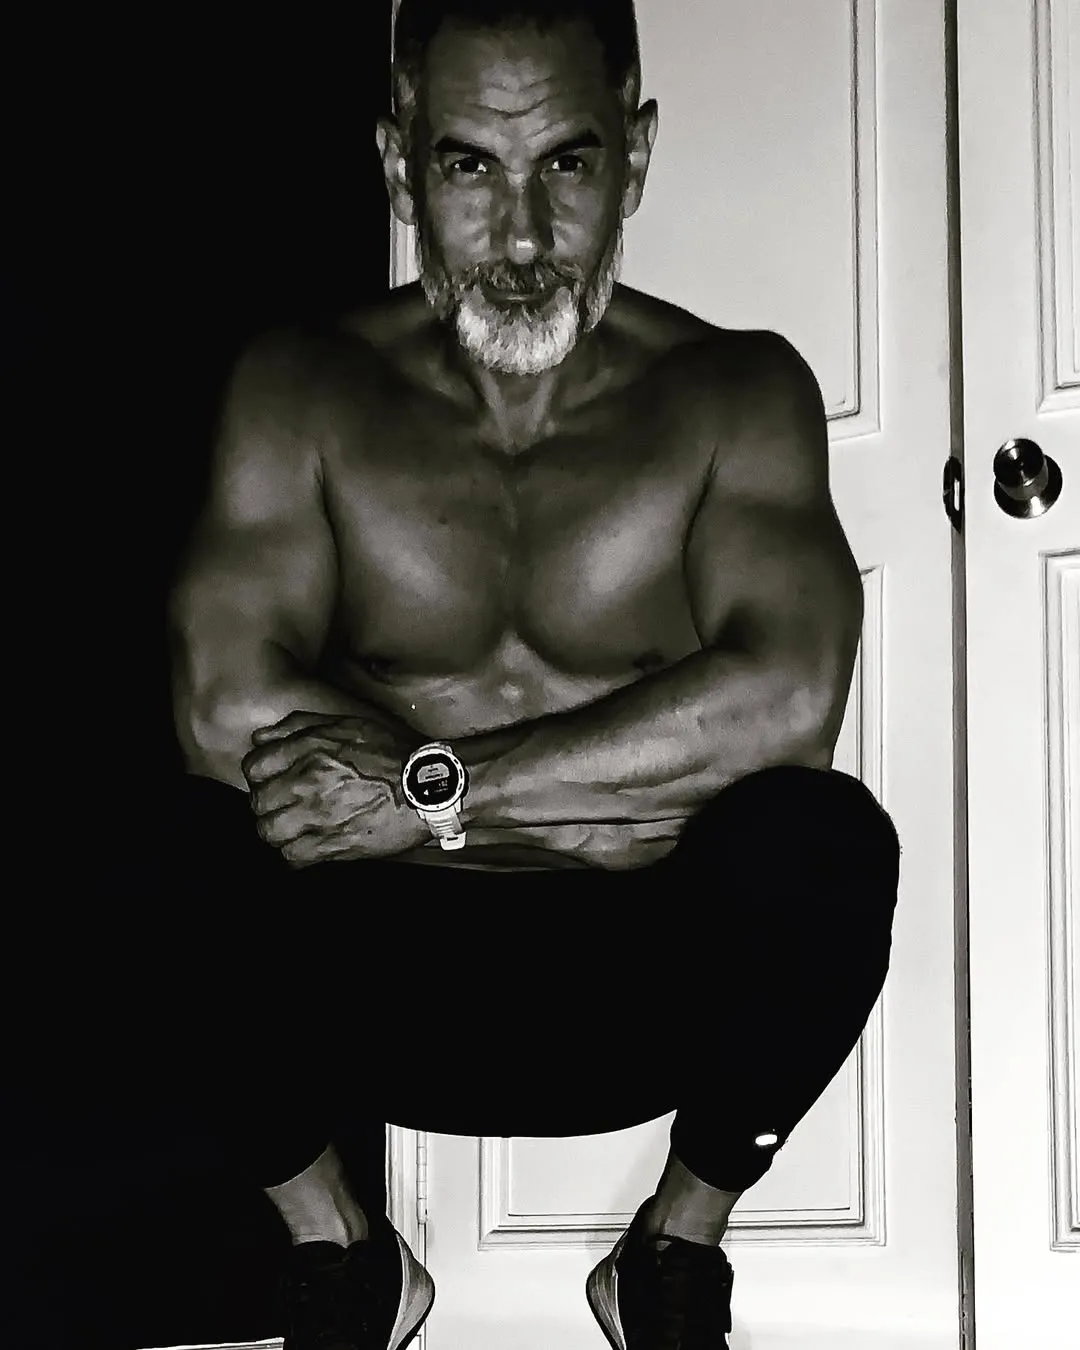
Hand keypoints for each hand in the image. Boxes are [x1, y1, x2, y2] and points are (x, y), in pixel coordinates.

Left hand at [241, 709, 430, 866]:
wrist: (427, 786)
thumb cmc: (392, 752)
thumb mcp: (346, 724)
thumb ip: (298, 726)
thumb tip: (260, 737)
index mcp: (309, 749)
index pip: (253, 766)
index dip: (260, 776)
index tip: (272, 781)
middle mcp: (307, 781)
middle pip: (258, 802)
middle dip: (268, 805)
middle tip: (285, 806)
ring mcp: (319, 815)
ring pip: (269, 831)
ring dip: (279, 831)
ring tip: (294, 829)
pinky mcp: (334, 844)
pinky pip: (293, 857)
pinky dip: (295, 854)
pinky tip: (307, 847)